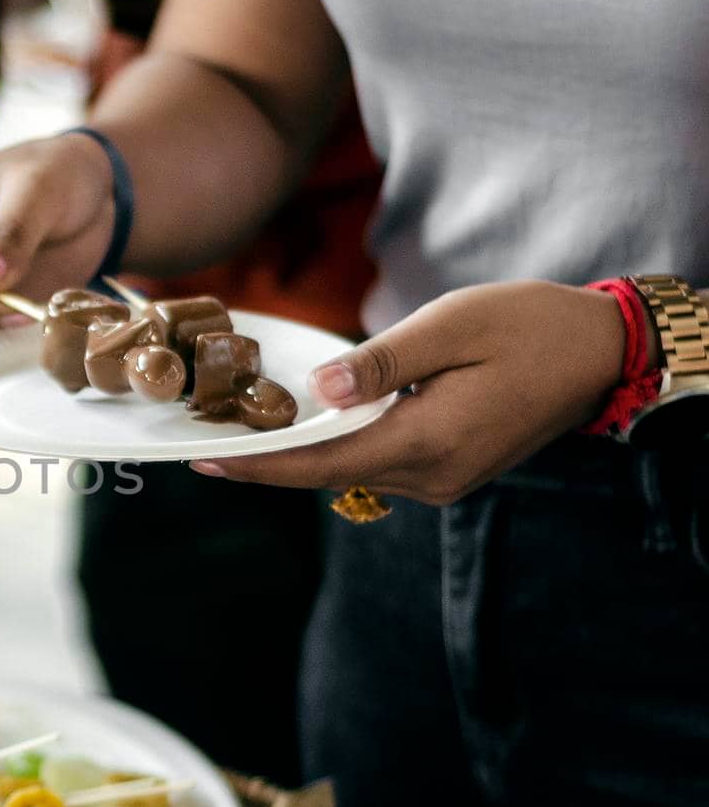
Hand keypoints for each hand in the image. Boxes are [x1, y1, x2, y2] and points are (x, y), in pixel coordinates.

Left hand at [191, 281, 627, 504]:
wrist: (601, 351)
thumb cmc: (529, 325)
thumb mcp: (450, 326)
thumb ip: (380, 365)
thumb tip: (318, 394)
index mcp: (428, 443)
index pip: (320, 464)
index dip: (258, 465)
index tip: (204, 462)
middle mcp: (432, 477)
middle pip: (327, 474)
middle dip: (267, 460)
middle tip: (204, 441)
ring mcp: (443, 481)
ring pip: (351, 471)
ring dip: (300, 456)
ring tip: (240, 433)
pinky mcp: (448, 471)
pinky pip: (377, 463)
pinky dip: (338, 448)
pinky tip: (307, 427)